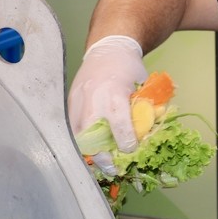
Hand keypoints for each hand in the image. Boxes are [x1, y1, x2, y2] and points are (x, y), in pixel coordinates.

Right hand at [67, 35, 147, 171]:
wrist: (108, 49)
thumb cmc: (129, 68)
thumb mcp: (143, 88)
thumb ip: (143, 112)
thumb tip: (147, 137)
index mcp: (115, 95)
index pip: (120, 128)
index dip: (126, 144)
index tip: (131, 151)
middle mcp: (93, 100)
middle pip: (93, 138)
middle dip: (103, 158)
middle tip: (113, 169)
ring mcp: (78, 102)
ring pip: (78, 136)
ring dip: (89, 153)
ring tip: (101, 164)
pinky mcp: (70, 104)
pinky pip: (72, 129)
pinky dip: (81, 141)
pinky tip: (91, 150)